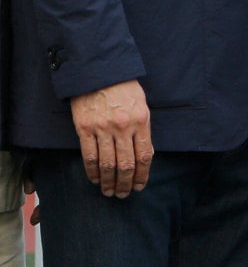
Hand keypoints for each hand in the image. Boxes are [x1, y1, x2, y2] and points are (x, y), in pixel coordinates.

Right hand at [69, 79, 151, 197]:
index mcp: (141, 121)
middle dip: (125, 183)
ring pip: (107, 163)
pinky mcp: (85, 128)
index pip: (144, 156)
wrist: (100, 72)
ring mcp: (103, 129)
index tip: (139, 186)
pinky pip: (89, 156)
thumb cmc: (124, 88)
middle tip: (123, 194)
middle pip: (126, 164)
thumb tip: (144, 154)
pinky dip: (93, 171)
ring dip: (109, 181)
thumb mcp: (142, 105)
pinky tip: (95, 179)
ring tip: (109, 191)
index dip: (142, 175)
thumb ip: (143, 129)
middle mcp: (123, 127)